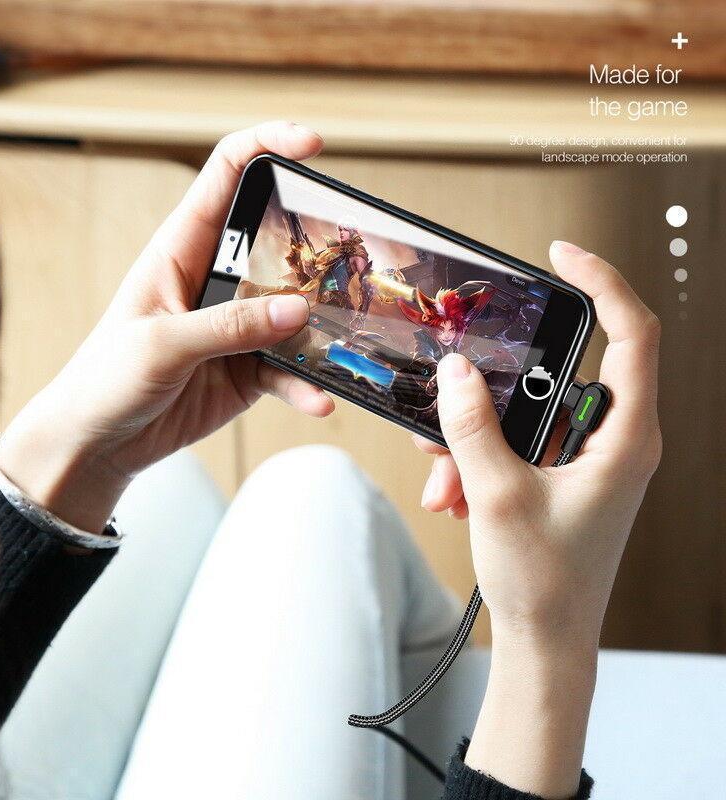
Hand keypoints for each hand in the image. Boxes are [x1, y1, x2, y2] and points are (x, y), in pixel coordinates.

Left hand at [0, 122, 333, 531]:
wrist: (100, 441)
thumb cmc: (106, 378)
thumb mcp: (161, 343)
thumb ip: (229, 326)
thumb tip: (296, 311)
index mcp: (182, 248)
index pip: (226, 174)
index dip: (267, 146)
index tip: (312, 144)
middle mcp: (216, 280)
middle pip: (277, 242)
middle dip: (318, 245)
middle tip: (353, 256)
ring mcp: (237, 326)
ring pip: (295, 311)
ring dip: (322, 326)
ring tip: (345, 341)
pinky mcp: (248, 369)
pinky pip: (289, 369)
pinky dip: (306, 384)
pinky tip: (320, 399)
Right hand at [416, 241, 660, 796]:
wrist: (547, 641)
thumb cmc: (544, 581)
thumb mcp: (495, 494)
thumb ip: (472, 425)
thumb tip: (456, 372)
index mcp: (624, 438)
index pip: (632, 334)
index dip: (602, 282)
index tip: (562, 255)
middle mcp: (615, 440)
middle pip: (556, 376)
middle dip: (494, 391)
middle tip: (452, 401)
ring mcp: (589, 458)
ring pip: (528, 413)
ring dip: (477, 436)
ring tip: (445, 476)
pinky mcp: (565, 475)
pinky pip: (519, 443)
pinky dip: (482, 458)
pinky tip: (453, 492)